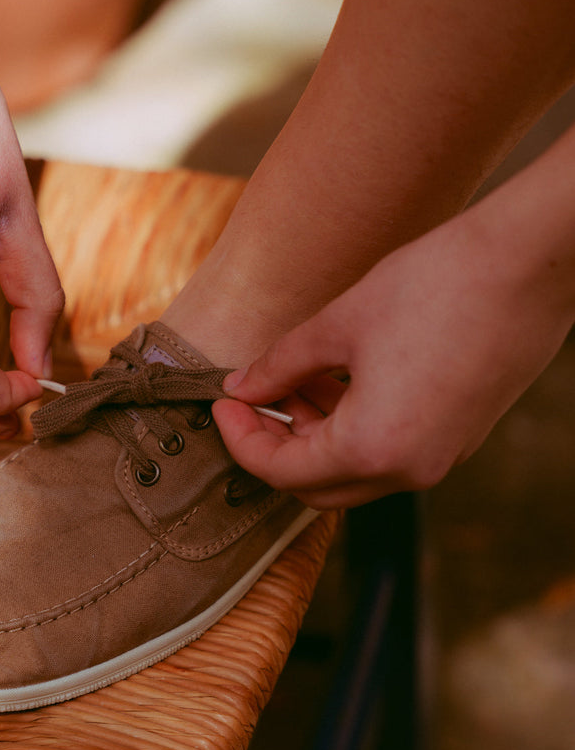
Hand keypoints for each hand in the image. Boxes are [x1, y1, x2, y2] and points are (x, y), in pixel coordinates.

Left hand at [213, 204, 574, 507]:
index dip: (241, 438)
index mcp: (374, 448)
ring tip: (295, 378)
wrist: (528, 263)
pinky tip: (340, 380)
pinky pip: (392, 453)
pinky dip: (354, 429)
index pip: (282, 472)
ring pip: (356, 472)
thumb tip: (243, 389)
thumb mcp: (338, 324)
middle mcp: (411, 469)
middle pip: (318, 487)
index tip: (222, 403)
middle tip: (251, 400)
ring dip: (315, 435)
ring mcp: (442, 457)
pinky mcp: (461, 436)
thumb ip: (280, 366)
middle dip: (275, 447)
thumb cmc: (436, 285)